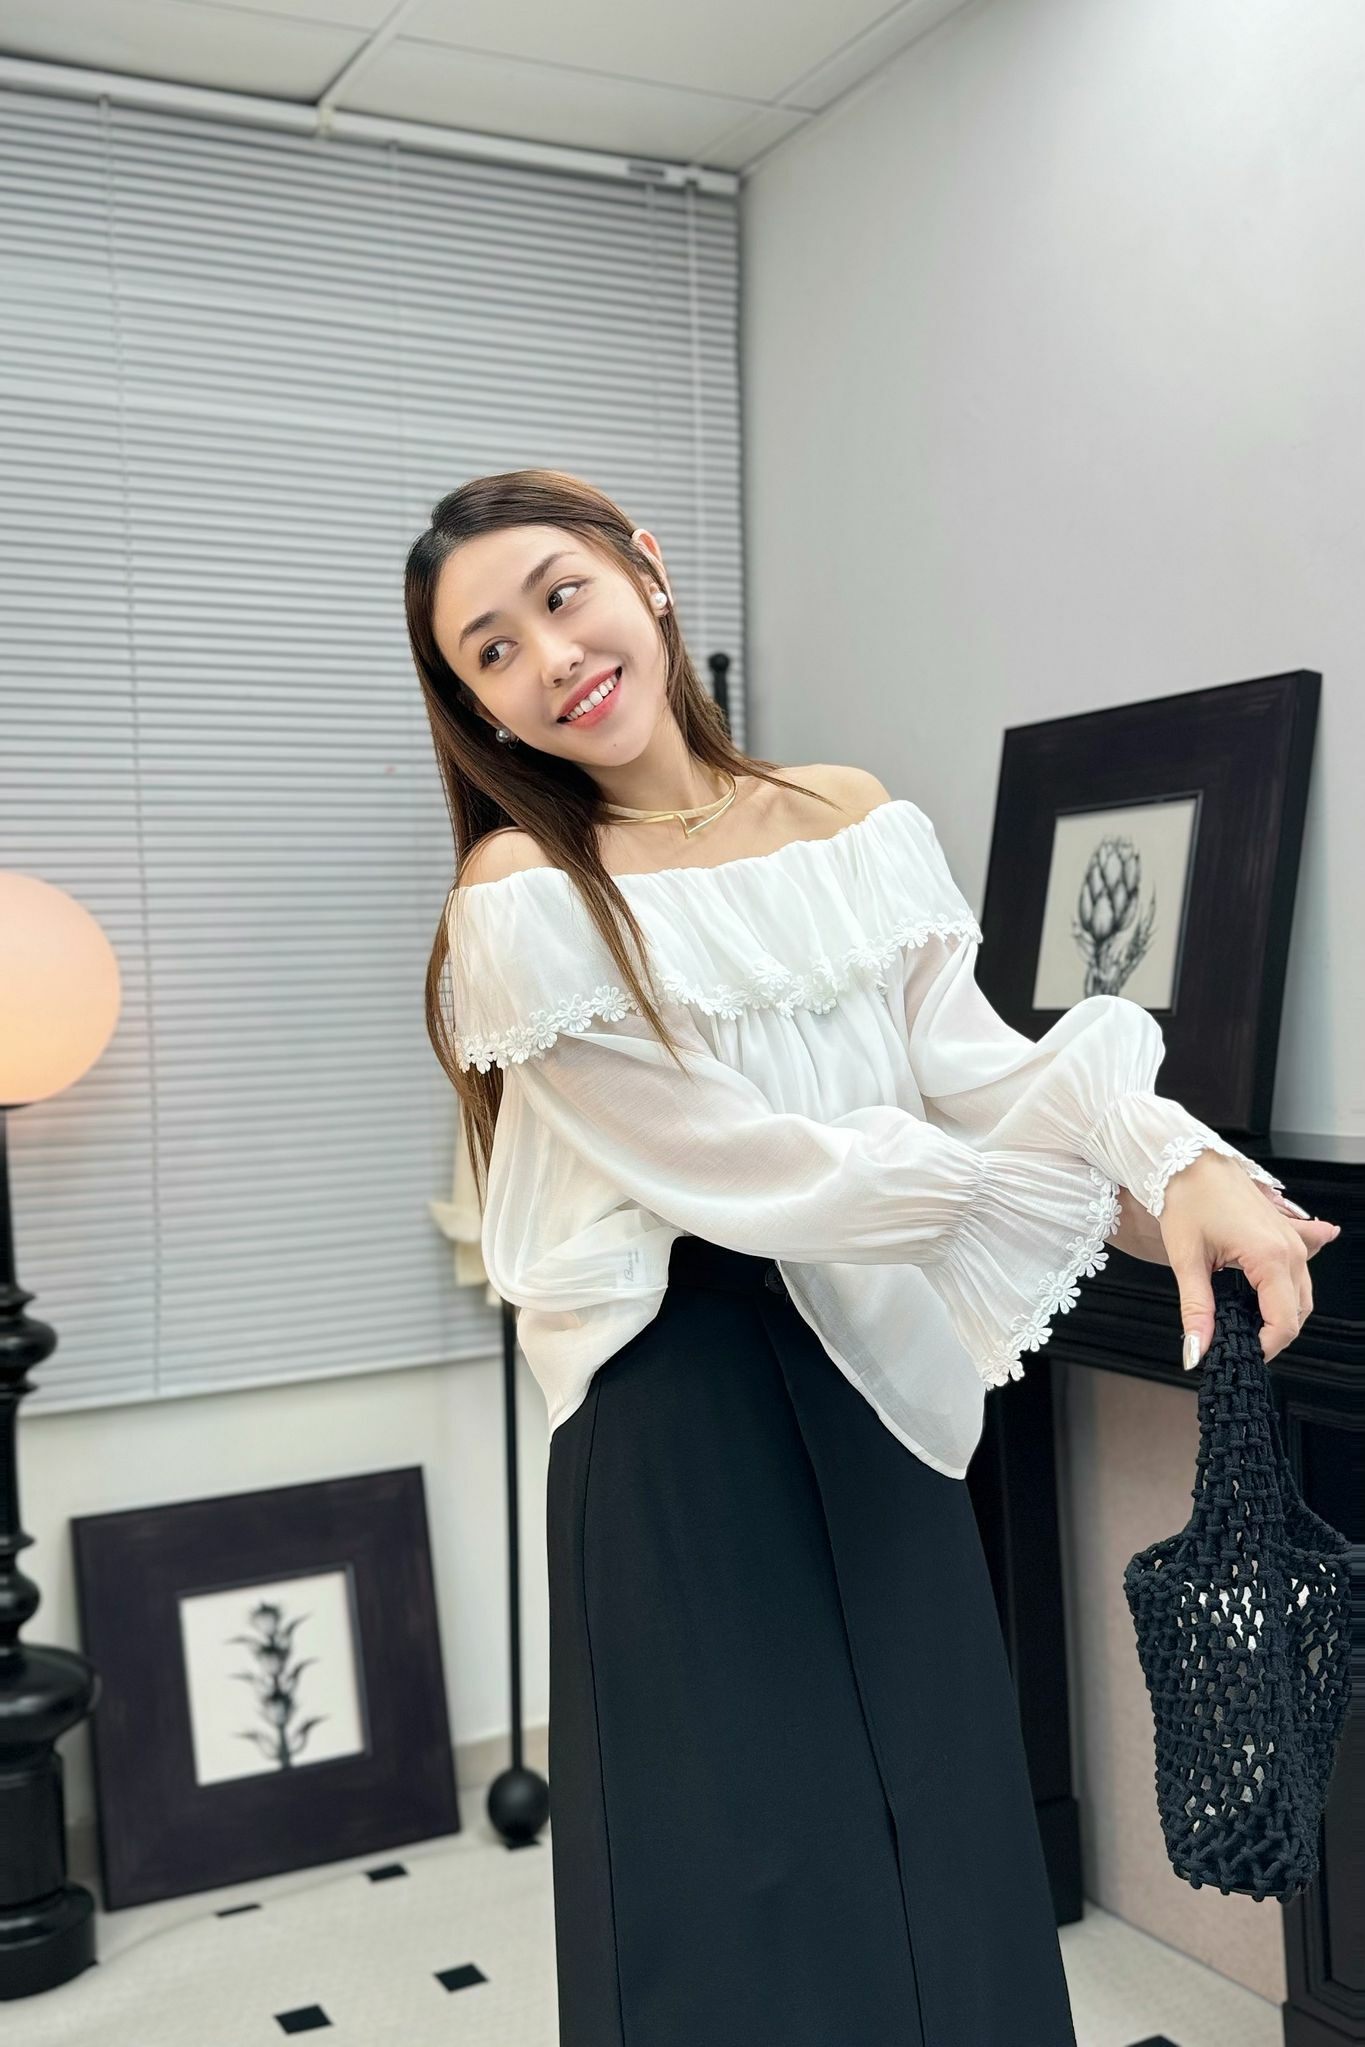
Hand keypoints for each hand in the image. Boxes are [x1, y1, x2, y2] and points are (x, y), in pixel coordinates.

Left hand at [1157, 1153, 1340, 1366]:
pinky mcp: (1287, 1231)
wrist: (1188, 1157)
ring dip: (1280, 1313)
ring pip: (1302, 1294)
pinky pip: (1303, 1265)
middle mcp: (1290, 1250)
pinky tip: (1276, 1289)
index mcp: (1270, 1258)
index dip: (1264, 1348)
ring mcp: (1293, 1238)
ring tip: (1246, 1323)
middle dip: (1272, 1334)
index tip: (1239, 1355)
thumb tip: (1196, 1352)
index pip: (1284, 1323)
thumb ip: (1196, 1310)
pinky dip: (1291, 1284)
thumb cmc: (1187, 1198)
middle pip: (1297, 1313)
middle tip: (1237, 1342)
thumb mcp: (1187, 1259)